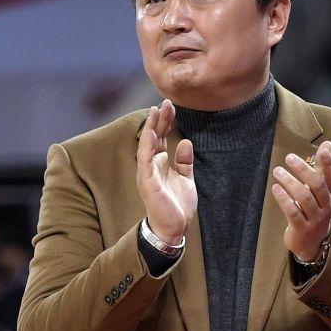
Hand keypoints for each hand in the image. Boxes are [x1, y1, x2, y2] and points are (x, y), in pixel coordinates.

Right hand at [136, 99, 197, 243]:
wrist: (174, 229)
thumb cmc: (177, 206)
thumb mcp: (185, 179)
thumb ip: (184, 162)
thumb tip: (184, 142)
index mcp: (159, 165)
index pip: (160, 138)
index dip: (164, 122)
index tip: (170, 106)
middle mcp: (151, 166)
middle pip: (153, 138)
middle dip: (159, 120)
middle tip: (166, 102)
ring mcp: (147, 174)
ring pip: (147, 145)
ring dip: (151, 127)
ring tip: (156, 111)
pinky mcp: (147, 182)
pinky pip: (145, 160)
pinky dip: (147, 145)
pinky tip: (150, 132)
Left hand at [271, 141, 330, 260]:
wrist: (312, 244)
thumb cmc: (314, 211)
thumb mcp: (321, 192)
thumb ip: (322, 169)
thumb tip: (328, 144)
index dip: (328, 163)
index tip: (322, 150)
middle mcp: (326, 206)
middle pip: (317, 185)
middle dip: (303, 170)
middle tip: (289, 158)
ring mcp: (315, 219)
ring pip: (304, 198)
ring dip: (290, 182)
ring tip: (277, 171)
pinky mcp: (302, 229)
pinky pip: (293, 212)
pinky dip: (284, 199)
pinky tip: (275, 188)